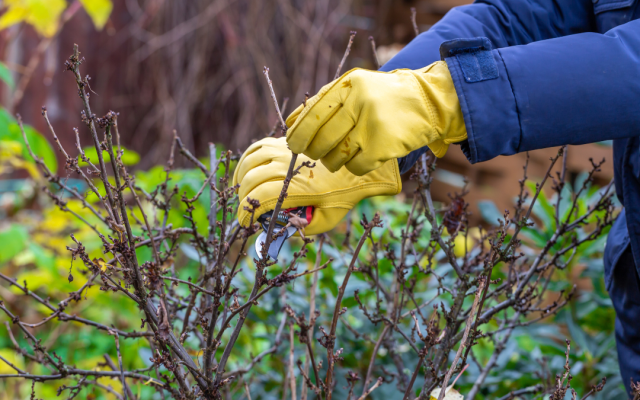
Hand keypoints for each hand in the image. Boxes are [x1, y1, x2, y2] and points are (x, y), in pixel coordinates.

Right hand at [233, 137, 400, 234]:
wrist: (358, 169)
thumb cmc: (343, 197)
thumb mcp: (325, 221)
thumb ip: (301, 228)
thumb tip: (277, 231)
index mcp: (297, 188)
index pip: (259, 199)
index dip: (245, 213)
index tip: (245, 223)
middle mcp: (288, 167)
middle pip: (250, 180)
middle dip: (242, 198)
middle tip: (246, 210)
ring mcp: (286, 151)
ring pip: (249, 162)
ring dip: (241, 178)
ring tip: (243, 192)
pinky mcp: (286, 141)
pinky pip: (257, 147)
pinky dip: (247, 160)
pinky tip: (248, 172)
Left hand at [285, 61, 465, 175]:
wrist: (428, 101)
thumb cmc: (383, 97)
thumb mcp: (354, 87)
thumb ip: (323, 101)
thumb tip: (289, 123)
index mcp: (348, 85)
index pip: (312, 113)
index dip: (299, 133)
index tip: (293, 144)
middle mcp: (359, 102)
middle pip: (321, 139)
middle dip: (313, 151)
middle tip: (314, 154)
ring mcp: (372, 125)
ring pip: (336, 156)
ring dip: (333, 161)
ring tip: (340, 155)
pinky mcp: (384, 145)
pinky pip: (355, 167)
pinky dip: (353, 167)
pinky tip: (360, 158)